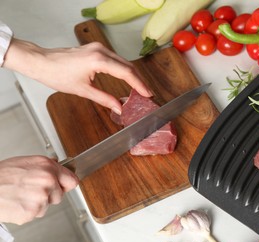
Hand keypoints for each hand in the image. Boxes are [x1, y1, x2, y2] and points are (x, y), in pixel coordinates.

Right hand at [0, 156, 78, 224]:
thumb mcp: (25, 162)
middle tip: (30, 191)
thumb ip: (45, 165)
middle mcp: (47, 180)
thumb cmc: (1, 176)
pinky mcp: (32, 211)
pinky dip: (27, 212)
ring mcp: (41, 196)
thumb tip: (58, 165)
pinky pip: (36, 214)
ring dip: (37, 204)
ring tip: (20, 196)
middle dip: (49, 195)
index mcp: (47, 166)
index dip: (66, 184)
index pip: (72, 180)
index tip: (63, 186)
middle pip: (60, 195)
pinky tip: (17, 204)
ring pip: (47, 206)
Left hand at [3, 38, 152, 113]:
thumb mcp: (83, 91)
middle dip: (139, 80)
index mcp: (98, 60)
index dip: (139, 84)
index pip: (126, 73)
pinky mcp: (95, 48)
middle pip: (128, 65)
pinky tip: (126, 78)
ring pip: (123, 61)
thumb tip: (119, 108)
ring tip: (138, 88)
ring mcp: (98, 48)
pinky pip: (115, 58)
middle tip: (146, 93)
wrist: (41, 62)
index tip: (147, 93)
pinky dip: (123, 69)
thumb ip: (104, 99)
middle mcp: (101, 51)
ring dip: (132, 74)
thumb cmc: (57, 74)